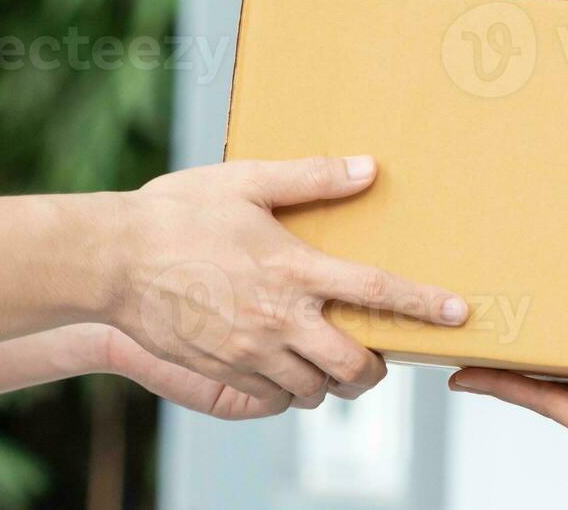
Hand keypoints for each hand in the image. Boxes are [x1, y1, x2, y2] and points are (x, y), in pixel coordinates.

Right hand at [118, 156, 467, 410]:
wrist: (109, 261)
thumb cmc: (176, 213)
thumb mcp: (246, 181)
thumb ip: (312, 178)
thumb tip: (369, 168)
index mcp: (294, 267)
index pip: (376, 290)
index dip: (423, 305)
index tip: (458, 314)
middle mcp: (279, 318)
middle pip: (353, 365)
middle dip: (376, 367)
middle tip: (376, 354)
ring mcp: (250, 351)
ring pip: (315, 389)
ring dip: (332, 381)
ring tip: (329, 360)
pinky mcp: (222, 371)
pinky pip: (273, 399)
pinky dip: (290, 391)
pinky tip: (285, 369)